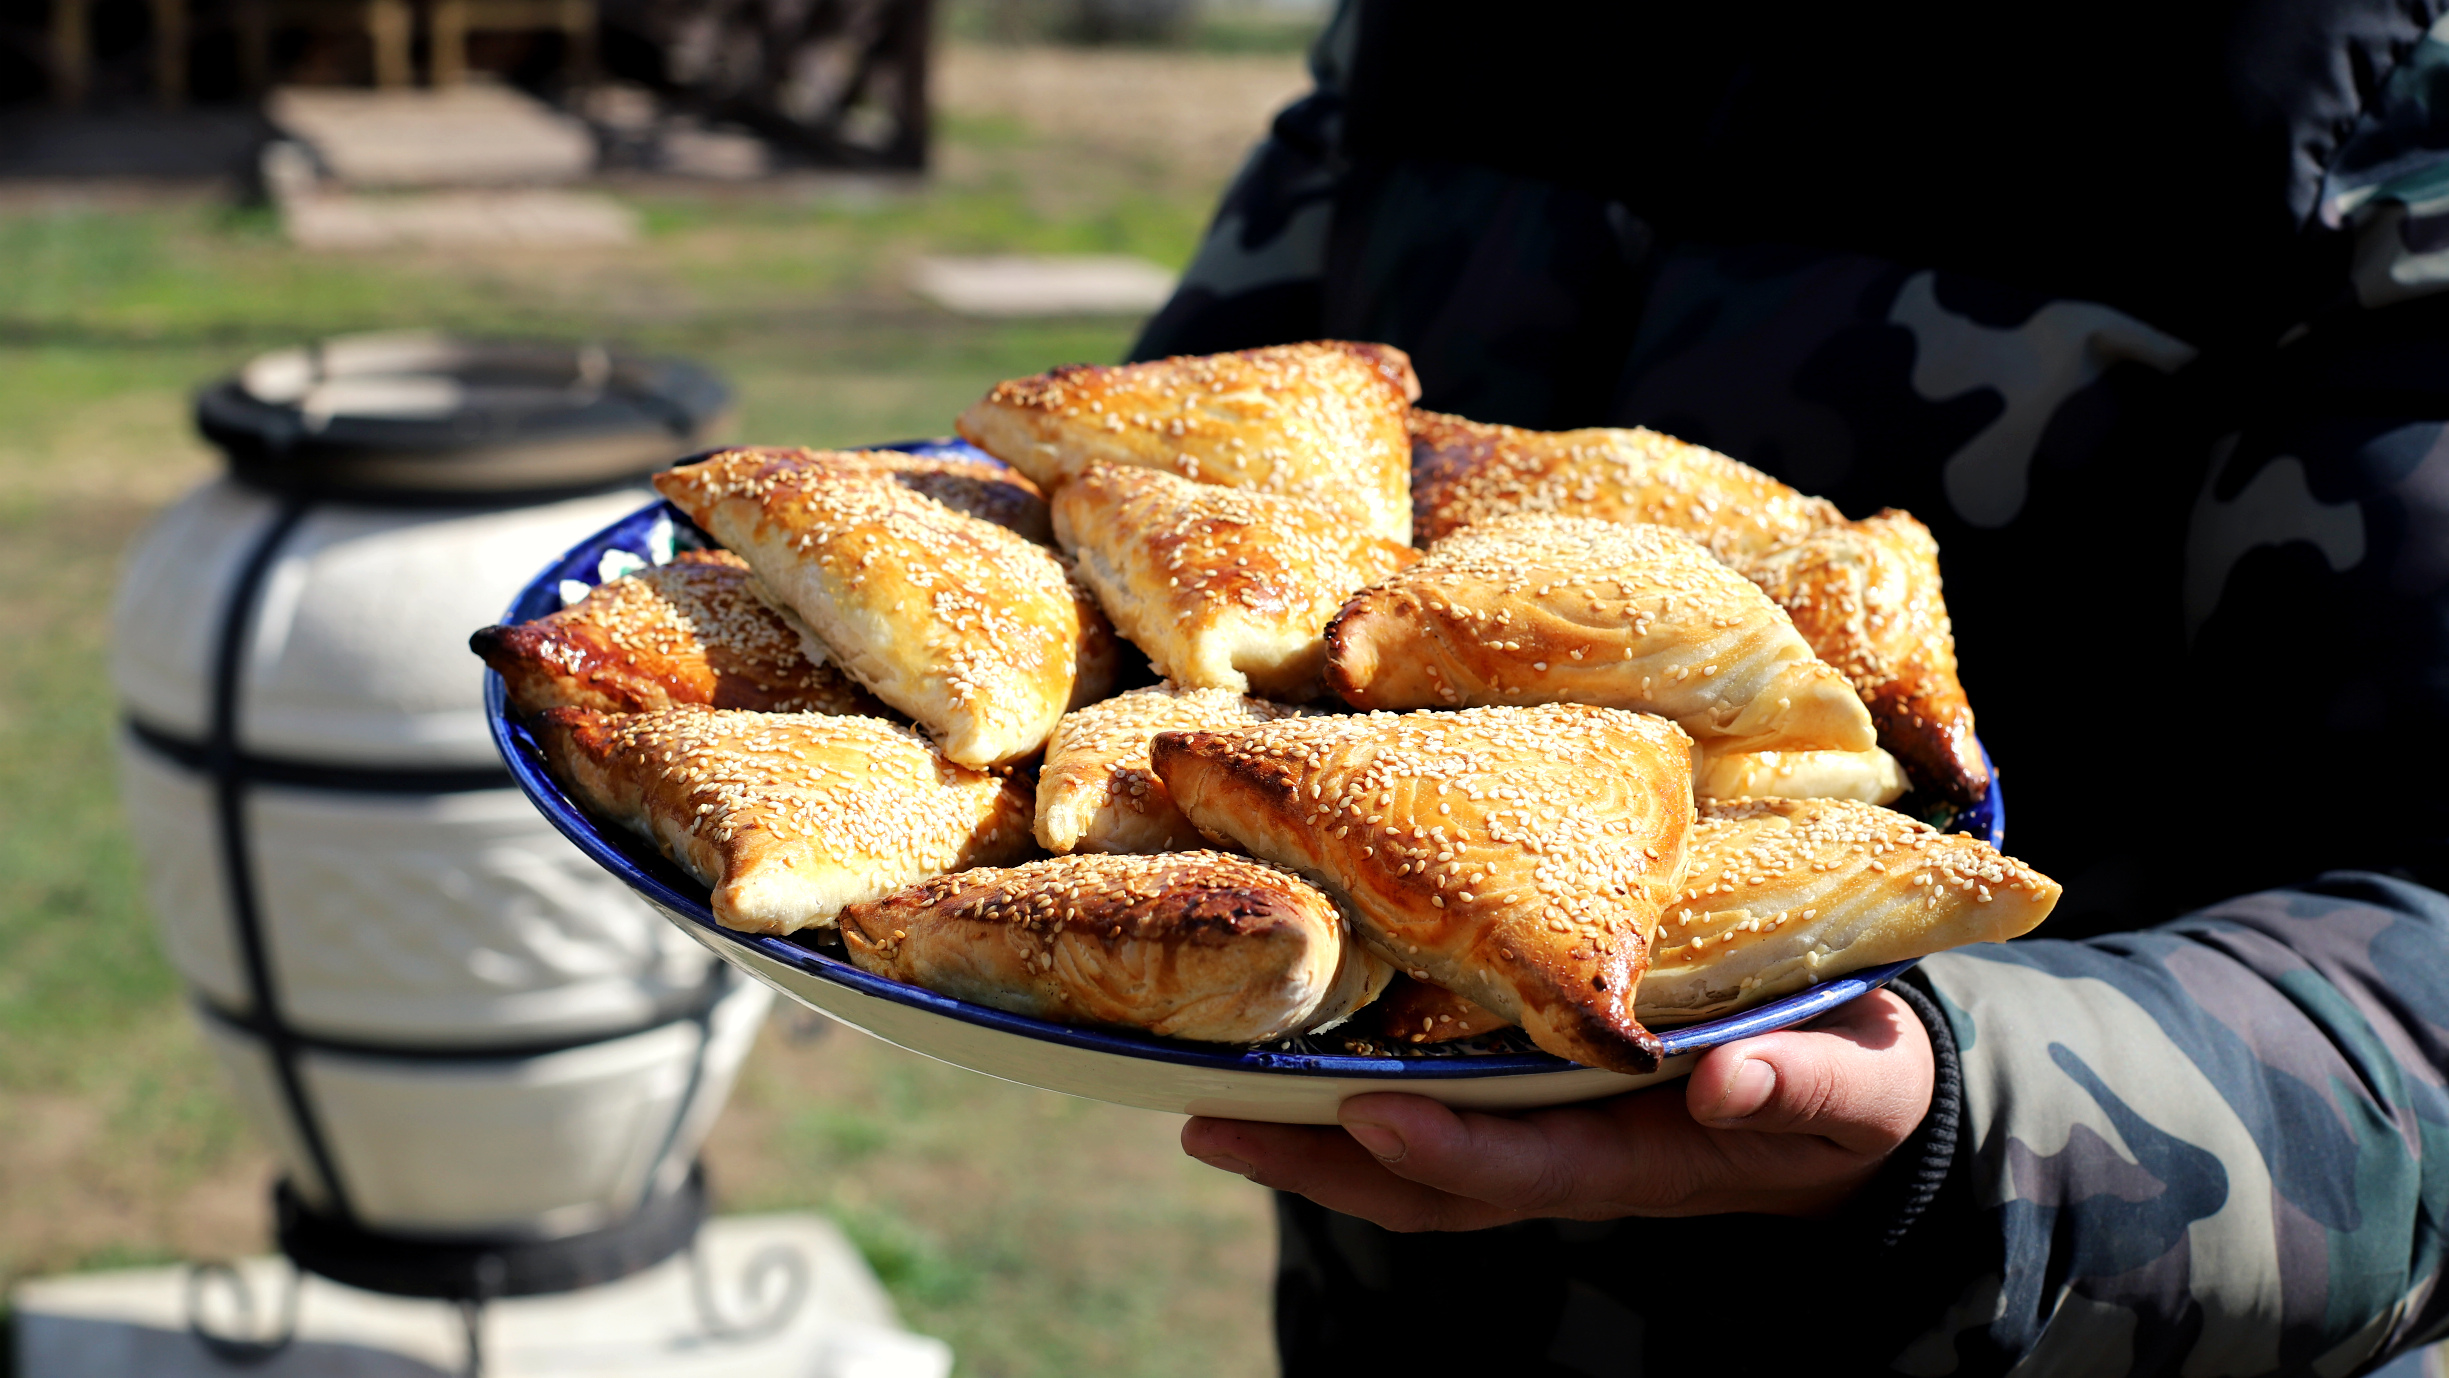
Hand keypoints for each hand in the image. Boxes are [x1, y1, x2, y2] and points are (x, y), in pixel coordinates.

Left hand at [1182, 987, 1933, 1230]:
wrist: (1851, 1093)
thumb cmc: (1854, 1078)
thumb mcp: (1854, 1085)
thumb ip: (1800, 1088)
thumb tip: (1730, 1083)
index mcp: (1643, 1154)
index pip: (1526, 1167)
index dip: (1444, 1154)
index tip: (1362, 1117)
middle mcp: (1570, 1153)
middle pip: (1426, 1181)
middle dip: (1318, 1161)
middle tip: (1207, 1120)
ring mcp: (1541, 1132)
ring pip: (1406, 1152)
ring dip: (1305, 1136)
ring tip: (1201, 1100)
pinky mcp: (1529, 1093)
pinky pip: (1424, 1105)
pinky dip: (1344, 1091)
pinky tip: (1276, 1052)